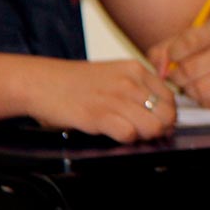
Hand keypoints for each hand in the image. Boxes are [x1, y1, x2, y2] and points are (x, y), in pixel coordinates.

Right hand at [22, 57, 175, 142]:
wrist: (39, 82)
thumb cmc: (75, 83)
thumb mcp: (114, 74)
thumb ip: (138, 88)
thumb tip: (161, 113)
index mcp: (136, 69)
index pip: (170, 98)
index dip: (167, 115)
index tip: (159, 123)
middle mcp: (130, 82)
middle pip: (166, 115)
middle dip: (160, 129)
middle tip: (145, 132)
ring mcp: (115, 98)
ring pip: (152, 127)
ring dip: (143, 136)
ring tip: (128, 132)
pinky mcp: (99, 115)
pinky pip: (129, 134)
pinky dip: (125, 139)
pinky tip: (113, 133)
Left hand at [148, 19, 209, 107]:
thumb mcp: (197, 35)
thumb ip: (167, 48)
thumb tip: (158, 70)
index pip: (185, 44)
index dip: (172, 54)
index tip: (173, 57)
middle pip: (189, 70)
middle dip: (178, 75)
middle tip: (179, 74)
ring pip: (200, 90)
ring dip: (190, 90)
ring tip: (193, 82)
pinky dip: (205, 100)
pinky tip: (208, 90)